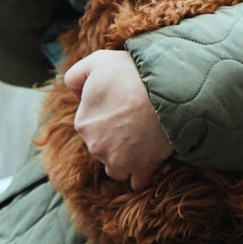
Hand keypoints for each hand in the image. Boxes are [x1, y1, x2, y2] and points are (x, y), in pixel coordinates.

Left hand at [64, 49, 171, 189]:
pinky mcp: (143, 168)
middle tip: (135, 118)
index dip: (105, 113)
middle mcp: (96, 146)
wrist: (167, 89)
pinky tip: (145, 165)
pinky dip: (140, 176)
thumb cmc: (132, 73)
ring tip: (141, 141)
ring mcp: (120, 160)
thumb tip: (76, 94)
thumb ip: (75, 76)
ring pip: (116, 166)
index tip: (121, 103)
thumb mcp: (96, 62)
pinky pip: (137, 182)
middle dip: (114, 137)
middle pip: (102, 146)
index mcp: (83, 122)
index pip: (88, 124)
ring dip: (124, 158)